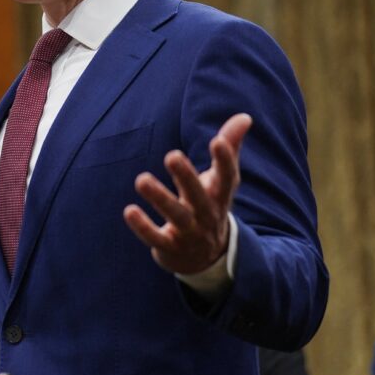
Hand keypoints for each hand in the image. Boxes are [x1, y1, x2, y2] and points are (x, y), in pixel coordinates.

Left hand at [123, 113, 251, 274]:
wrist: (206, 258)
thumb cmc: (209, 205)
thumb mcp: (221, 181)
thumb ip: (230, 148)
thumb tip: (245, 116)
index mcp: (220, 195)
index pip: (227, 177)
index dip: (225, 160)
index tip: (217, 141)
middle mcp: (207, 214)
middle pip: (199, 196)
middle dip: (187, 177)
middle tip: (171, 155)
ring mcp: (189, 233)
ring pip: (176, 215)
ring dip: (160, 198)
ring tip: (141, 179)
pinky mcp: (170, 247)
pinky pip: (156, 238)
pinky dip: (143, 227)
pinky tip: (129, 211)